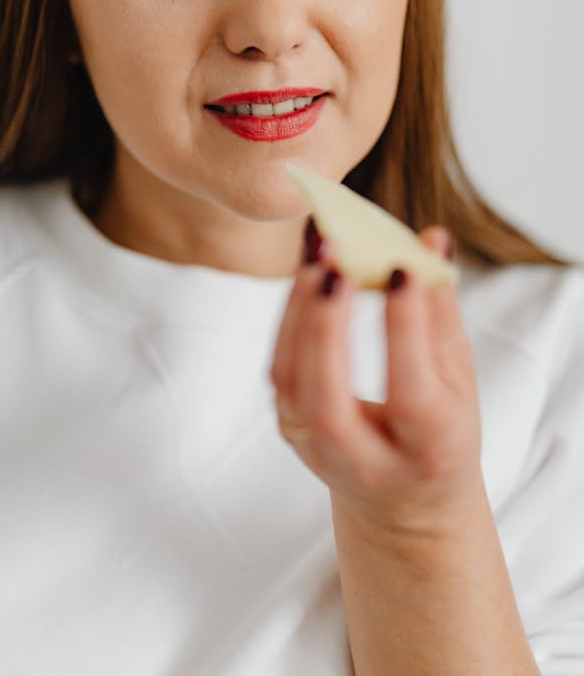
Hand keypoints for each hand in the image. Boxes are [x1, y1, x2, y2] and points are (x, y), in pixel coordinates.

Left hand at [269, 223, 484, 534]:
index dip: (405, 331)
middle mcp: (368, 462)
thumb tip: (432, 238)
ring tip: (320, 253)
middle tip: (338, 261)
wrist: (404, 499)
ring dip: (300, 311)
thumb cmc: (441, 426)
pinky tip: (307, 276)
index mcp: (429, 451)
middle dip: (328, 328)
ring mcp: (319, 451)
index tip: (401, 268)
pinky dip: (289, 318)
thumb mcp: (458, 378)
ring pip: (291, 383)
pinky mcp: (290, 429)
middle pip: (330, 405)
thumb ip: (442, 311)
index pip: (411, 395)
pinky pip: (279, 370)